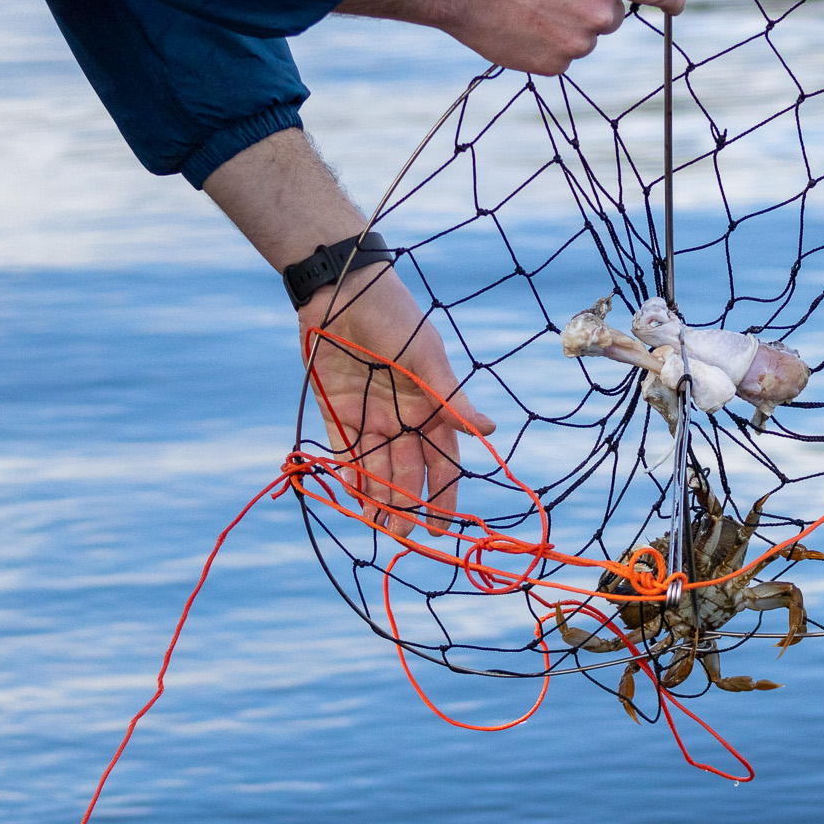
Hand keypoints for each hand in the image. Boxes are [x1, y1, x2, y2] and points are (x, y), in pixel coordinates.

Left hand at [301, 265, 495, 539]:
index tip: (442, 529)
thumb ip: (450, 397)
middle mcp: (401, 418)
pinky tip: (351, 498)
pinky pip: (342, 450)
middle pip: (406, 473)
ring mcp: (367, 415)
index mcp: (430, 407)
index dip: (443, 495)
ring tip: (376, 526)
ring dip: (375, 497)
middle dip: (406, 505)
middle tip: (401, 534)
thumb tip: (489, 430)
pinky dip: (347, 474)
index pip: (442, 462)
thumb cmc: (394, 316)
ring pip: (374, 468)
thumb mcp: (425, 356)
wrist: (341, 288)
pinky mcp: (335, 409)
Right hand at [337, 0, 686, 74]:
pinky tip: (521, 23)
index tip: (673, 0)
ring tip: (530, 2)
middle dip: (595, 2)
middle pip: (615, 15)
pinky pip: (564, 56)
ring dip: (570, 22)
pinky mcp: (553, 66)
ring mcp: (576, 45)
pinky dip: (549, 43)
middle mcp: (598, 14)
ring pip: (587, 36)